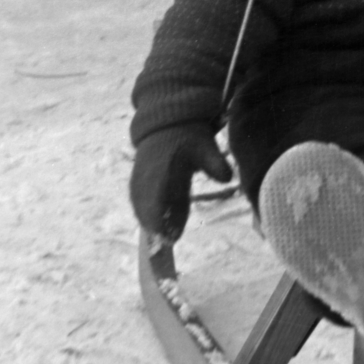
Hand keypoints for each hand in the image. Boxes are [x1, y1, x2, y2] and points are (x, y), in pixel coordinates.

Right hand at [129, 124, 232, 241]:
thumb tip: (227, 178)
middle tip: (174, 239)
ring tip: (170, 232)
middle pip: (145, 214)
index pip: (155, 205)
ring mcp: (138, 181)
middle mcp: (146, 179)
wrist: (167, 124)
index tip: (171, 238)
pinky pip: (138, 205)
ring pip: (141, 211)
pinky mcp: (136, 183)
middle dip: (159, 229)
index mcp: (162, 171)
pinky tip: (162, 222)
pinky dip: (148, 215)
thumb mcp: (205, 146)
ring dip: (154, 223)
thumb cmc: (188, 136)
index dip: (160, 225)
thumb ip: (215, 163)